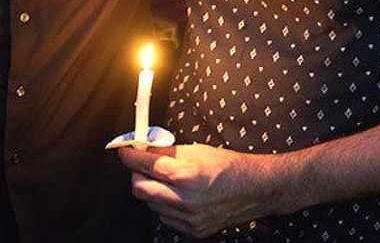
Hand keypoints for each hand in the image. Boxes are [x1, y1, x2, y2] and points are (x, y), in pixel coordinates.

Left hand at [119, 144, 277, 238]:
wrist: (254, 189)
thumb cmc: (228, 166)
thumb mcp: (196, 150)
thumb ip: (166, 152)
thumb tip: (144, 148)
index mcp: (188, 176)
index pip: (146, 165)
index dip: (131, 156)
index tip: (125, 151)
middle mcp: (187, 200)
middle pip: (141, 189)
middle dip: (136, 175)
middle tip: (140, 164)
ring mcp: (190, 219)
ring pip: (152, 204)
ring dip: (152, 190)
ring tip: (166, 179)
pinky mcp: (194, 231)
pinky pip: (166, 217)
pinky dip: (165, 204)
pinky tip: (177, 194)